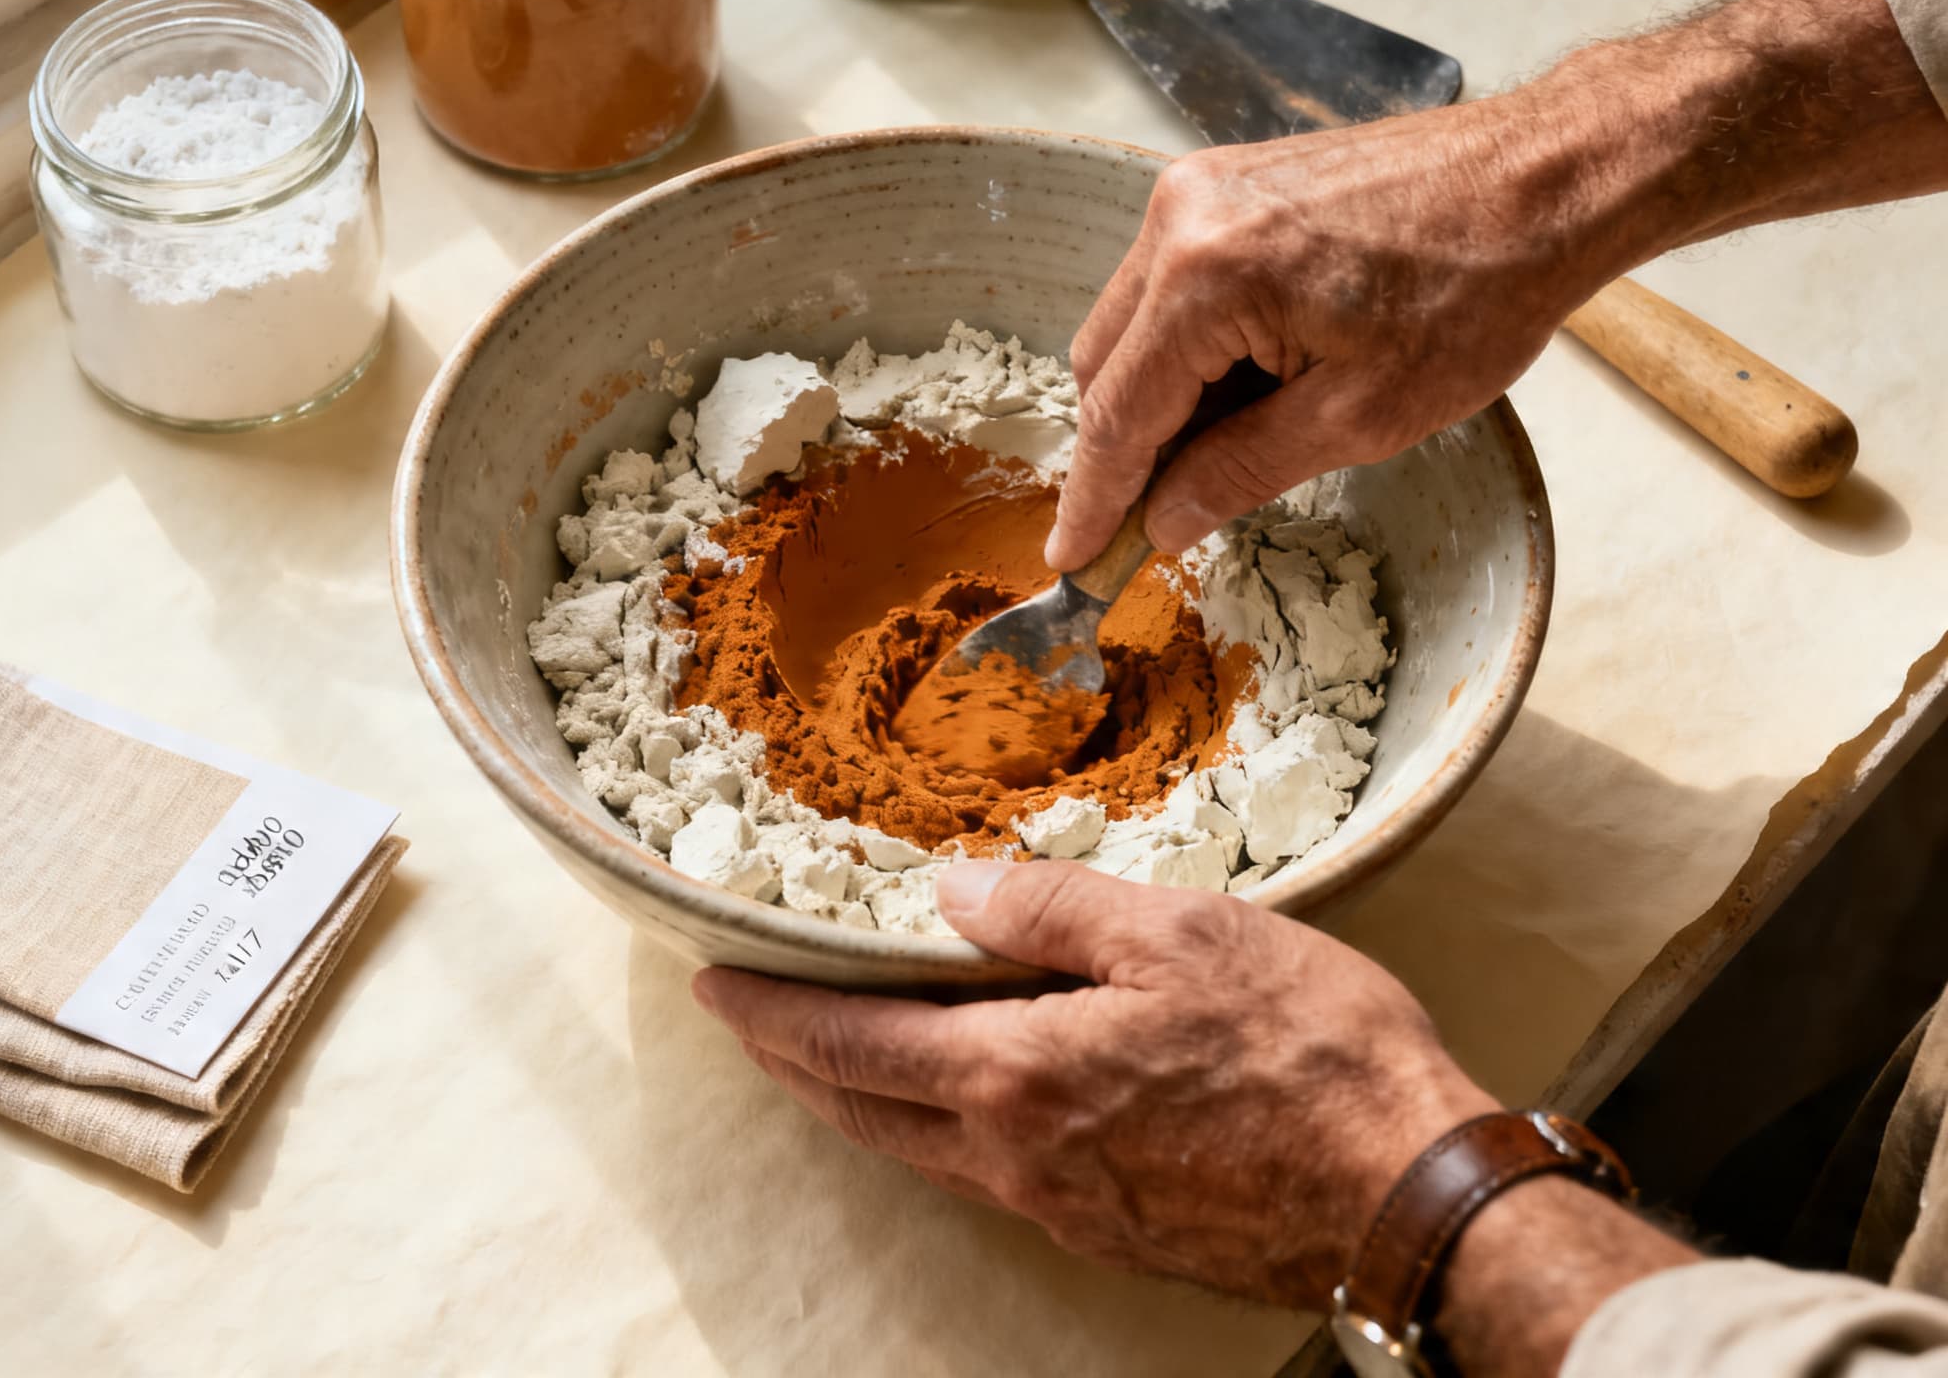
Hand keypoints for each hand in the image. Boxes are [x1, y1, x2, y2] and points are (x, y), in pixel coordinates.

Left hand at [692, 859, 1496, 1308]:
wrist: (1408, 1194)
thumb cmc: (1311, 1051)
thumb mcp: (1179, 933)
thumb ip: (1047, 907)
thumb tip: (945, 890)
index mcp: (1015, 1077)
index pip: (848, 1043)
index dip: (770, 1011)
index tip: (713, 982)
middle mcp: (1015, 1158)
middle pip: (861, 1110)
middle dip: (791, 1060)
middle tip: (747, 1018)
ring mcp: (1060, 1207)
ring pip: (917, 1150)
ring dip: (857, 1098)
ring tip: (830, 1052)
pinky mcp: (1110, 1231)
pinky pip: (982, 1175)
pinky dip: (932, 1127)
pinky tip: (956, 1099)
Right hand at [1048, 96, 1619, 572]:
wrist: (1543, 182)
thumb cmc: (1474, 293)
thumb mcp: (1360, 417)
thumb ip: (1240, 471)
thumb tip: (1163, 522)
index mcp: (1204, 277)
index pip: (1115, 412)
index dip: (1093, 498)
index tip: (1073, 560)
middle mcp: (1180, 218)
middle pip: (1104, 364)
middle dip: (1128, 447)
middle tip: (1168, 515)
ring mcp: (1199, 189)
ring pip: (1133, 324)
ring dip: (1164, 394)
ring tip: (1241, 437)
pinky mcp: (1226, 182)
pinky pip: (1170, 282)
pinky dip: (1192, 344)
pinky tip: (1255, 379)